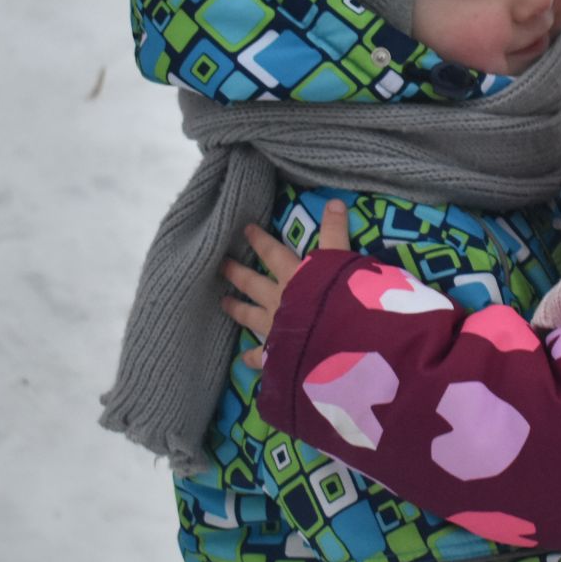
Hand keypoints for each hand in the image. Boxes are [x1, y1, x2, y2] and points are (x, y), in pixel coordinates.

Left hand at [222, 199, 350, 366]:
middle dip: (236, 272)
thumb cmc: (339, 299)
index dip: (260, 239)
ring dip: (237, 308)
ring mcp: (275, 328)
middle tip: (220, 264)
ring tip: (223, 302)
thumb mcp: (341, 260)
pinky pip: (261, 356)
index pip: (273, 253)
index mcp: (293, 276)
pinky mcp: (277, 354)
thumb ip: (336, 232)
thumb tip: (334, 201)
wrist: (335, 340)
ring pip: (250, 316)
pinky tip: (243, 360)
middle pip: (253, 282)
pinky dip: (251, 358)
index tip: (243, 228)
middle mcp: (279, 299)